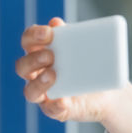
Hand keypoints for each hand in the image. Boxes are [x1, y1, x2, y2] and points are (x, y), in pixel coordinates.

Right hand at [16, 18, 131, 132]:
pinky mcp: (56, 110)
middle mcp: (36, 75)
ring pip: (30, 91)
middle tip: (50, 55)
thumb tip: (56, 22)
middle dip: (33, 59)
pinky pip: (51, 109)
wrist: (109, 93)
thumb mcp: (83, 50)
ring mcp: (44, 94)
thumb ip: (71, 36)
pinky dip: (55, 105)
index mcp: (40, 54)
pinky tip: (64, 100)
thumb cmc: (90, 67)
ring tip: (53, 75)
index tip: (48, 33)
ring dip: (39, 82)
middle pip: (22, 66)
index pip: (28, 42)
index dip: (33, 36)